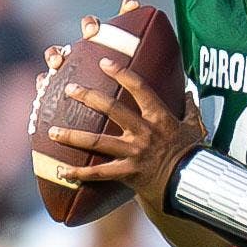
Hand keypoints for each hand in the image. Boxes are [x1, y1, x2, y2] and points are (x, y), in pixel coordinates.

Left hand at [45, 0, 205, 206]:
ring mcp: (133, 153)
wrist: (189, 184)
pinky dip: (79, 173)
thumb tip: (190, 92)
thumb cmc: (192, 154)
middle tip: (69, 89)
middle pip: (112, 109)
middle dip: (88, 97)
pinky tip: (60, 172)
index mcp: (159, 117)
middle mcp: (144, 132)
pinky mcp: (127, 173)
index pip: (139, 88)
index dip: (121, 73)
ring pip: (97, 142)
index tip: (104, 62)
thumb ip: (190, 108)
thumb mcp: (194, 127)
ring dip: (72, 136)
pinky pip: (99, 173)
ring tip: (52, 131)